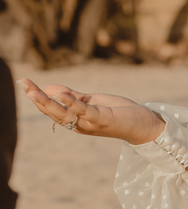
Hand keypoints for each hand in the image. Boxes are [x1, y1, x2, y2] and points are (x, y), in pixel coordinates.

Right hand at [18, 79, 164, 144]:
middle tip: (22, 84)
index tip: (25, 84)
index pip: (52, 109)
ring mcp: (89, 123)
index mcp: (76, 120)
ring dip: (46, 101)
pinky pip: (83, 110)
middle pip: (53, 112)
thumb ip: (73, 96)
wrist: (144, 124)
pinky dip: (71, 102)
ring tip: (32, 90)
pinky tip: (60, 93)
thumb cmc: (120, 113)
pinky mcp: (102, 118)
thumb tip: (51, 88)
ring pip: (63, 113)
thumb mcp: (93, 101)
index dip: (38, 97)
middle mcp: (78, 124)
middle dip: (36, 98)